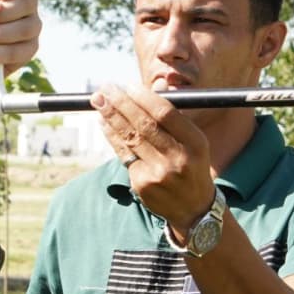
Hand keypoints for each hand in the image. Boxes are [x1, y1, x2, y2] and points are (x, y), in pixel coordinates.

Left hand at [92, 82, 216, 229]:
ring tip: (98, 101)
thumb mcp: (194, 142)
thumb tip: (156, 84)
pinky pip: (123, 154)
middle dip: (121, 103)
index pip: (166, 114)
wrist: (193, 209)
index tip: (128, 85)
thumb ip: (175, 118)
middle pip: (144, 124)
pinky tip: (104, 123)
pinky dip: (112, 136)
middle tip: (105, 88)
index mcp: (196, 143)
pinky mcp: (142, 184)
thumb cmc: (191, 166)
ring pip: (130, 138)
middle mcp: (178, 158)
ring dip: (111, 117)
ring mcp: (159, 173)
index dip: (144, 97)